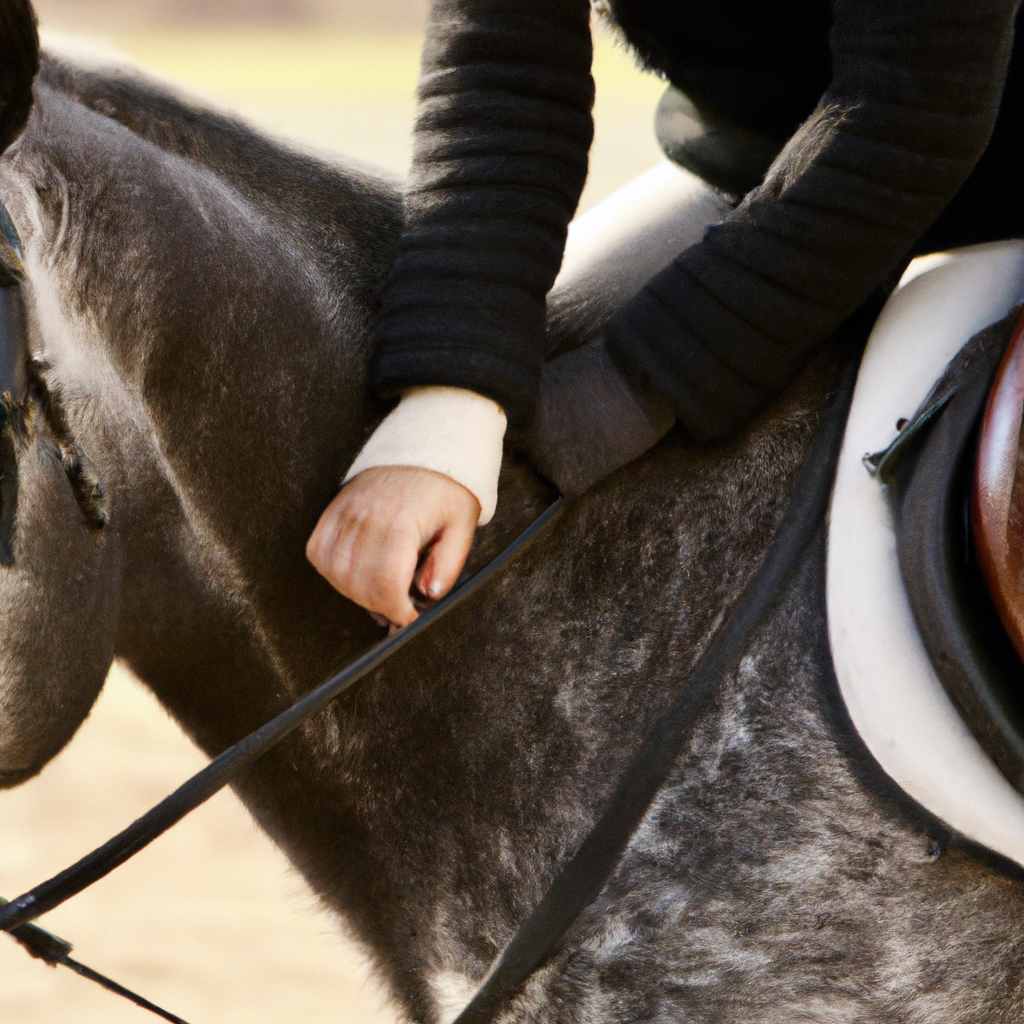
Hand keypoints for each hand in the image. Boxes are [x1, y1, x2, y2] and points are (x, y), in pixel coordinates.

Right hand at [306, 465, 479, 630]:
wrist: (425, 451)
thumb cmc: (446, 492)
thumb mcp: (462, 527)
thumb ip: (448, 566)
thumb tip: (427, 596)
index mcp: (400, 521)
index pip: (386, 583)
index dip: (397, 610)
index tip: (409, 619)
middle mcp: (366, 516)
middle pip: (358, 583)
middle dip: (380, 606)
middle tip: (399, 609)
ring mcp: (345, 512)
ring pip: (336, 573)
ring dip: (357, 593)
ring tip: (381, 592)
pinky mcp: (332, 511)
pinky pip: (318, 553)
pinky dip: (333, 573)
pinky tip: (357, 575)